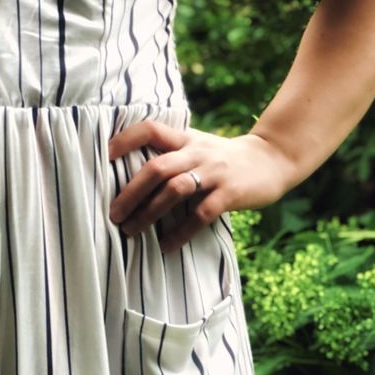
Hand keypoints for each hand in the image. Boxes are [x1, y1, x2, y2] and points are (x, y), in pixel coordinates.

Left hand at [107, 120, 291, 253]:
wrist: (271, 160)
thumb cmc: (224, 158)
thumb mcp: (198, 146)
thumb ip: (173, 154)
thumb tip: (132, 175)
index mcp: (185, 138)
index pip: (150, 129)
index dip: (125, 139)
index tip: (104, 155)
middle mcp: (196, 152)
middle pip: (156, 167)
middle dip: (130, 191)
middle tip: (112, 213)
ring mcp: (213, 172)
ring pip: (174, 190)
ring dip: (148, 212)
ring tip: (130, 231)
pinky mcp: (229, 194)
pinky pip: (200, 214)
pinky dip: (181, 231)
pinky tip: (167, 245)